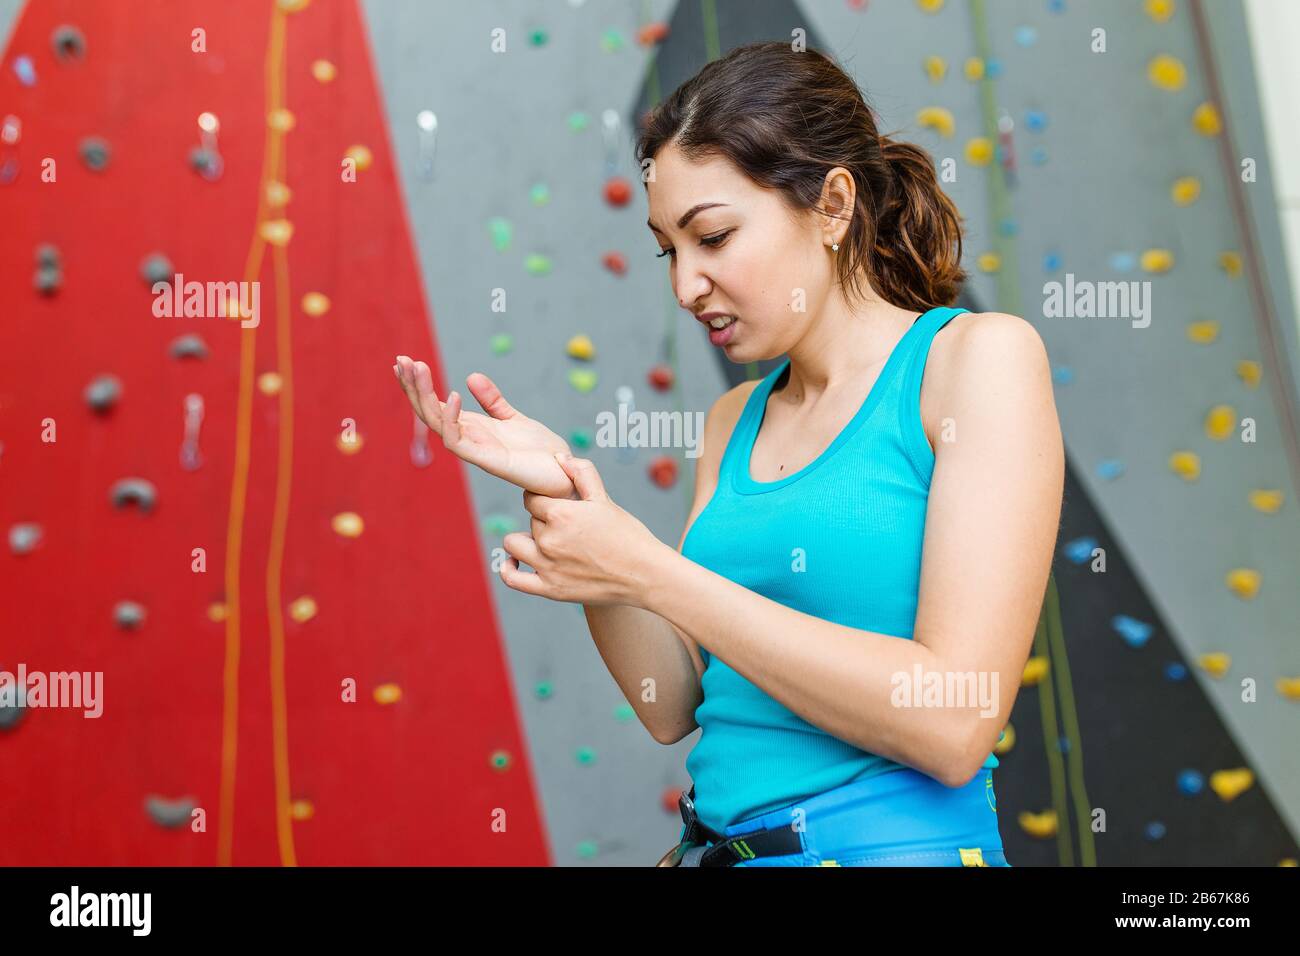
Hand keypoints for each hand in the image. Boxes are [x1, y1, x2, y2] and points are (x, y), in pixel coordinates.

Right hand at [392, 356, 575, 496]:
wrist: (563, 474)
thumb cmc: (539, 451)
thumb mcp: (514, 418)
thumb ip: (493, 401)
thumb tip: (471, 377)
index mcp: (472, 428)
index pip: (435, 405)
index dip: (419, 386)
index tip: (406, 362)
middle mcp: (468, 439)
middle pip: (429, 412)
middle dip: (413, 387)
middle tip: (401, 361)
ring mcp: (475, 450)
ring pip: (436, 423)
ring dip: (424, 396)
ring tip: (418, 369)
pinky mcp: (487, 461)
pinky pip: (458, 441)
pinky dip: (452, 419)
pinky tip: (453, 395)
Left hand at [499, 454, 664, 606]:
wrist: (644, 575)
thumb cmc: (628, 535)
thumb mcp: (605, 499)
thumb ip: (582, 473)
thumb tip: (559, 458)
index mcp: (561, 514)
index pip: (532, 499)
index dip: (544, 500)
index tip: (556, 506)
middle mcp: (549, 540)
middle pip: (530, 521)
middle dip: (544, 521)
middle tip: (568, 528)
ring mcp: (547, 566)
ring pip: (515, 544)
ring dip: (526, 540)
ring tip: (545, 542)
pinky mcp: (549, 588)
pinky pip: (513, 578)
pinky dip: (509, 568)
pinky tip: (515, 562)